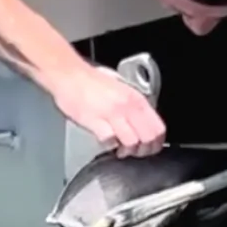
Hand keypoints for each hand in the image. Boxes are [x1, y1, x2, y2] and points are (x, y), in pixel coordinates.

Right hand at [52, 66, 166, 157]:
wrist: (69, 75)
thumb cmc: (92, 81)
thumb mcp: (122, 88)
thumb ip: (134, 105)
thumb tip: (143, 121)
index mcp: (136, 98)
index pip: (158, 127)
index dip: (157, 142)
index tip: (152, 147)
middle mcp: (127, 106)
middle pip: (148, 138)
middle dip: (144, 150)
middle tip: (136, 151)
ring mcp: (111, 113)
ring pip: (131, 142)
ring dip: (127, 150)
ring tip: (121, 149)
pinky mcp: (95, 121)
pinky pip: (109, 140)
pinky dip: (109, 145)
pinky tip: (106, 141)